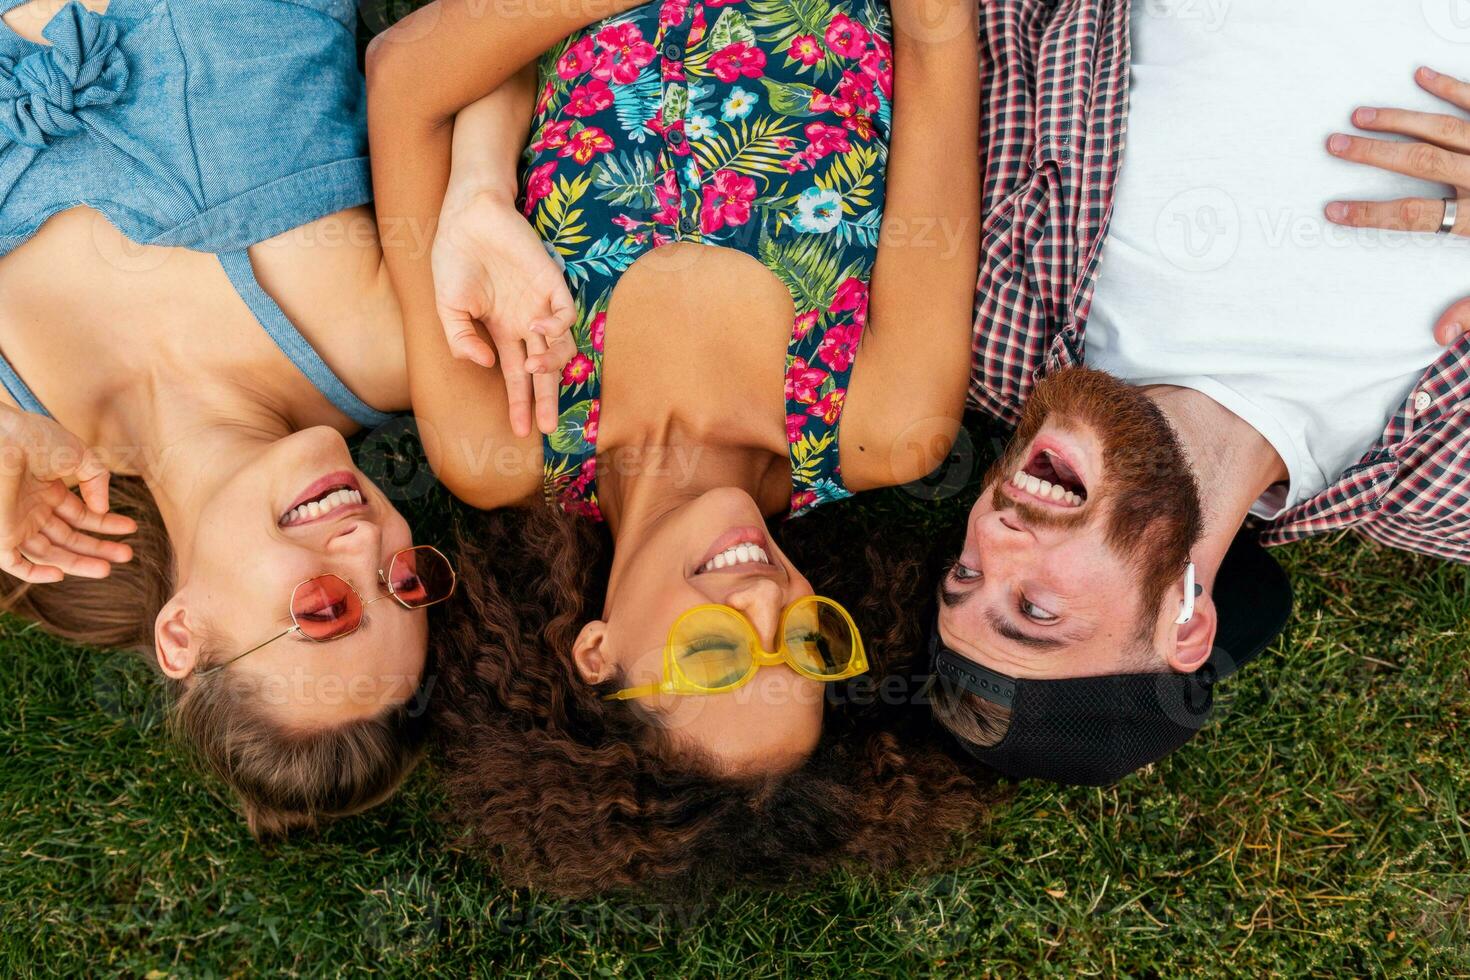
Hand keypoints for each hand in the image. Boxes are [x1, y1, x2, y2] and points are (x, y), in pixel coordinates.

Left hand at [0, 409, 135, 582]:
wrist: (1, 440)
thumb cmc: (33, 439)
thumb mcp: (78, 454)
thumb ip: (97, 479)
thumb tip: (103, 509)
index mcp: (47, 489)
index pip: (80, 515)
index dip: (106, 523)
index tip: (130, 527)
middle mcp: (32, 509)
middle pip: (68, 538)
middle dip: (98, 547)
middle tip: (126, 554)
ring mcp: (16, 524)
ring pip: (48, 554)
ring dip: (78, 563)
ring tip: (106, 569)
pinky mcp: (0, 536)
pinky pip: (15, 563)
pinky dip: (36, 573)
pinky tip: (61, 575)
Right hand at [432, 186, 576, 436]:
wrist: (467, 218)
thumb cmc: (455, 260)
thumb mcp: (448, 309)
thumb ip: (460, 340)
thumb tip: (484, 365)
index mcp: (502, 331)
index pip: (517, 375)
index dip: (519, 402)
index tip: (519, 431)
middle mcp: (525, 323)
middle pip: (543, 370)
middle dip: (545, 399)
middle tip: (546, 427)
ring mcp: (540, 304)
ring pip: (559, 346)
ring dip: (551, 364)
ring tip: (535, 370)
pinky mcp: (552, 283)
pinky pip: (564, 314)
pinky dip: (555, 327)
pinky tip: (534, 328)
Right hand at [1324, 66, 1469, 346]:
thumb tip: (1439, 335)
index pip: (1414, 217)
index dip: (1370, 214)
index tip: (1332, 211)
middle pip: (1420, 160)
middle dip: (1373, 152)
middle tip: (1334, 144)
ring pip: (1444, 127)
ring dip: (1400, 118)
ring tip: (1361, 114)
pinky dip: (1452, 87)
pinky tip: (1422, 76)